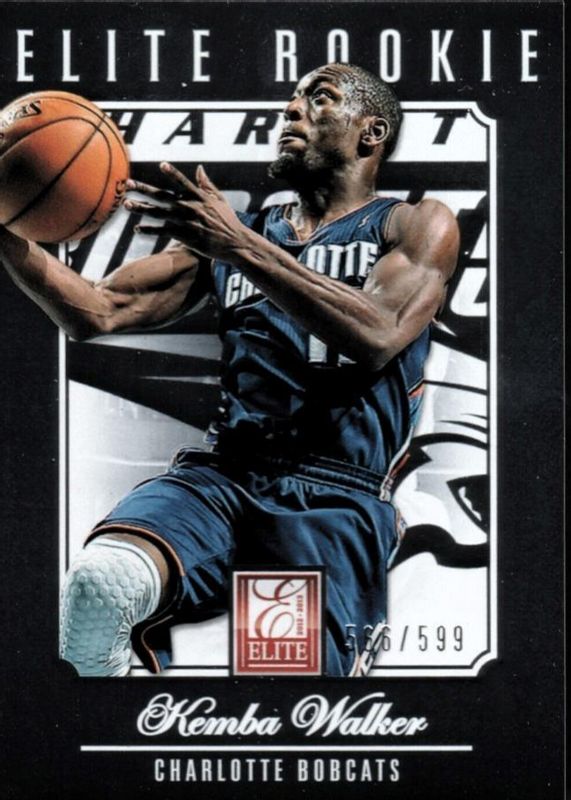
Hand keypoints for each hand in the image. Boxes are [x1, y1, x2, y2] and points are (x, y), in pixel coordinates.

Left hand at [124, 163, 247, 260]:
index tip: (161, 164)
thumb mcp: (219, 199)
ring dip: (141, 209)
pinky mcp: (185, 236)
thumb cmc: (227, 220)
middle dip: (144, 189)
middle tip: (128, 184)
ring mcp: (187, 222)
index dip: (172, 173)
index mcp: (199, 197)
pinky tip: (137, 229)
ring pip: (159, 214)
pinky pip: (163, 232)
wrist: (234, 243)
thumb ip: (206, 184)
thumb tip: (199, 168)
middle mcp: (190, 207)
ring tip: (126, 204)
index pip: (183, 182)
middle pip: (162, 196)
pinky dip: (150, 230)